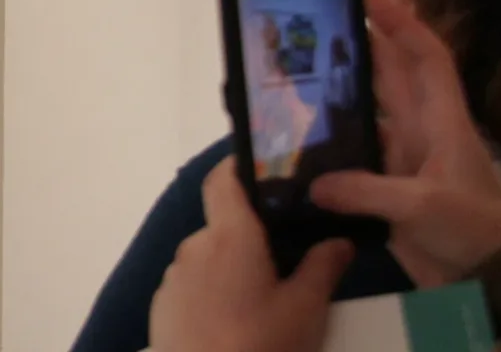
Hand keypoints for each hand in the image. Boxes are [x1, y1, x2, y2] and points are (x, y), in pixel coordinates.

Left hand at [150, 159, 352, 351]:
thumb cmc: (259, 344)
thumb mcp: (306, 310)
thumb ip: (323, 268)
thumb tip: (338, 241)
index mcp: (230, 236)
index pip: (224, 179)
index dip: (240, 166)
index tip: (265, 166)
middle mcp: (195, 246)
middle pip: (225, 225)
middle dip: (253, 237)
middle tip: (289, 258)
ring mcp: (174, 277)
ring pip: (210, 257)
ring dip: (235, 268)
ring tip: (267, 299)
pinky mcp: (163, 305)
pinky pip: (194, 284)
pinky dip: (215, 291)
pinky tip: (237, 321)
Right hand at [309, 0, 500, 285]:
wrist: (485, 278)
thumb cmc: (470, 228)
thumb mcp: (422, 206)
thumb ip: (366, 191)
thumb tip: (313, 184)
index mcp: (441, 122)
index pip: (427, 59)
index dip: (403, 24)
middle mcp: (423, 133)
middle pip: (392, 77)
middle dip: (362, 47)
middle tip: (318, 27)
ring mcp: (406, 160)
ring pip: (371, 114)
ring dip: (341, 95)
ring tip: (297, 77)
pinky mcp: (389, 188)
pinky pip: (356, 156)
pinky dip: (332, 146)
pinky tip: (300, 144)